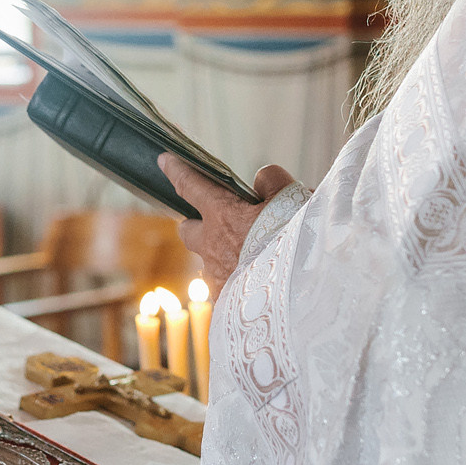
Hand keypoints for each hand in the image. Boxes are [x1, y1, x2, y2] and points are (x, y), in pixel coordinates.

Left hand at [159, 153, 295, 289]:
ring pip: (209, 261)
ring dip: (223, 255)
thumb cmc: (297, 244)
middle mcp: (211, 248)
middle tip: (219, 221)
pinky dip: (238, 279)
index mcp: (223, 217)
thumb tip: (261, 181)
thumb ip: (271, 182)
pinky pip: (226, 286)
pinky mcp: (228, 303)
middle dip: (197, 224)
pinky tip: (260, 281)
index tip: (164, 160)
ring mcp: (217, 278)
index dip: (177, 170)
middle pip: (188, 231)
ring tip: (254, 256)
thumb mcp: (292, 198)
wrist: (301, 293)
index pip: (191, 186)